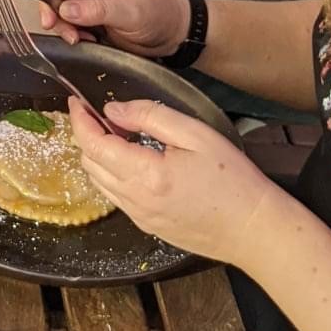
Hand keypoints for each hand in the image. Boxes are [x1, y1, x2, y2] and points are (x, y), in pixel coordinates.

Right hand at [32, 0, 190, 56]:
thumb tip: (66, 9)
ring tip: (79, 39)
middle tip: (65, 33)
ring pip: (61, 10)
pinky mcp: (90, 16)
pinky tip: (85, 40)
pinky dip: (72, 34)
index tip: (47, 15)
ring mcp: (91, 0)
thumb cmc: (159, 16)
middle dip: (56, 15)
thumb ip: (98, 10)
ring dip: (64, 27)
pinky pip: (70, 23)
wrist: (172, 33)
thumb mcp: (132, 13)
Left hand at [68, 98, 281, 266]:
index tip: (76, 100)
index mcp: (145, 175)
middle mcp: (136, 201)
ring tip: (115, 132)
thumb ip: (149, 116)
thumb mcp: (194, 134)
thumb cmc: (232, 179)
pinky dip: (111, 173)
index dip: (79, 120)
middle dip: (86, 135)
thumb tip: (113, 110)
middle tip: (98, 112)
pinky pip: (116, 196)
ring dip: (97, 155)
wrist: (255, 229)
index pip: (93, 144)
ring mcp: (141, 218)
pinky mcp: (149, 226)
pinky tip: (130, 158)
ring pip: (100, 182)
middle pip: (90, 164)